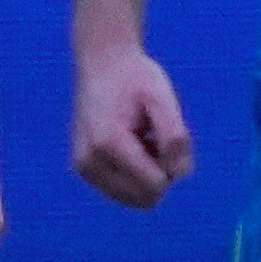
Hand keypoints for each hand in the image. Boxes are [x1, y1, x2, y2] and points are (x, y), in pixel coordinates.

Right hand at [69, 34, 196, 210]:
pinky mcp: (82, 169)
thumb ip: (175, 138)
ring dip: (145, 176)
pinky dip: (132, 176)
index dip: (171, 166)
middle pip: (143, 199)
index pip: (155, 186)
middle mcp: (89, 162)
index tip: (163, 136)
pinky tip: (129, 147)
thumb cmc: (135, 77)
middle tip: (154, 139)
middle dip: (158, 175)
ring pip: (132, 199)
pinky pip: (120, 191)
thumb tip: (178, 174)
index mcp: (109, 144)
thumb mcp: (163, 99)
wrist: (101, 62)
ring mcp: (83, 168)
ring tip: (141, 141)